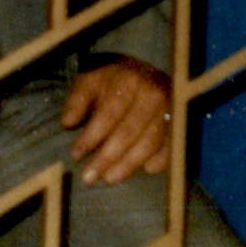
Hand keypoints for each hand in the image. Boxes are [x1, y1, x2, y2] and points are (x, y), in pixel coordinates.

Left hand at [61, 59, 172, 184]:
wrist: (146, 67)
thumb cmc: (113, 79)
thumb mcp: (91, 81)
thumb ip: (77, 101)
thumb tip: (67, 123)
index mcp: (128, 83)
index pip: (108, 115)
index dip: (91, 137)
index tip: (75, 155)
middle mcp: (151, 96)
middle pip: (128, 133)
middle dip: (107, 158)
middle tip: (88, 177)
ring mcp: (168, 110)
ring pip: (148, 143)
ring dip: (128, 165)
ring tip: (108, 179)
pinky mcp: (177, 123)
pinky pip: (170, 146)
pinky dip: (159, 160)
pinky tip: (144, 170)